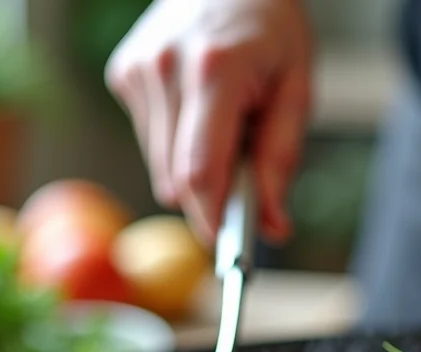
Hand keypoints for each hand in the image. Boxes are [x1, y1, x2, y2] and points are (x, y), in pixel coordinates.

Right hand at [105, 0, 311, 242]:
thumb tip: (272, 227)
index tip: (230, 253)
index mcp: (214, 71)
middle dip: (212, 202)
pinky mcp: (124, 75)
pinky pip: (151, 142)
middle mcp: (165, 69)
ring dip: (195, 171)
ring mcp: (138, 71)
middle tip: (246, 185)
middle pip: (177, 180)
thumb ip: (281, 159)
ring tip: (225, 126)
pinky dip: (178, 145)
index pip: (200, 173)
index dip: (213, 222)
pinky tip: (198, 110)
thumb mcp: (296, 87)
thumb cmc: (271, 28)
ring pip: (161, 169)